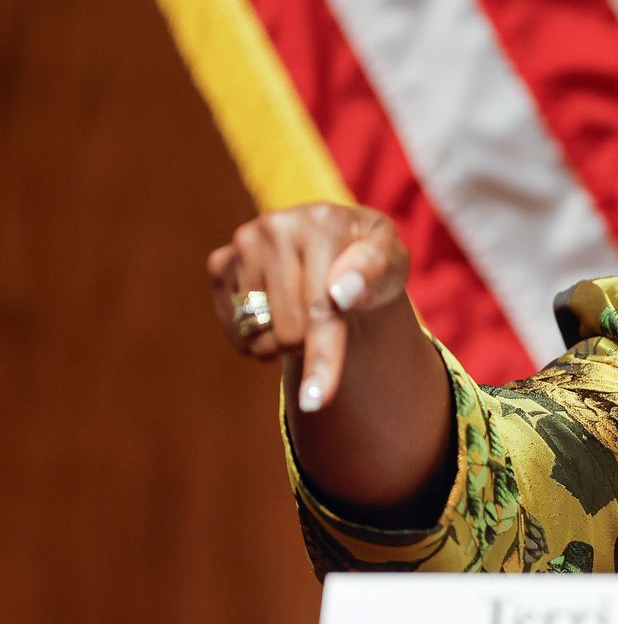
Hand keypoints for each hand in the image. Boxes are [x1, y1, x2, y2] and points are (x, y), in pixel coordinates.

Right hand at [208, 202, 409, 412]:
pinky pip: (234, 329)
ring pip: (260, 336)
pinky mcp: (220, 262)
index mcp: (324, 223)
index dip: (323, 357)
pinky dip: (255, 340)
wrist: (339, 246)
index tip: (315, 401)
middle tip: (328, 319)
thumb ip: (376, 273)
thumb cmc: (371, 264)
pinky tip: (275, 314)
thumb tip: (342, 293)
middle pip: (288, 331)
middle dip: (311, 343)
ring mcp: (244, 243)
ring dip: (284, 343)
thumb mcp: (392, 264)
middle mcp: (277, 226)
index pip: (322, 309)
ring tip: (304, 313)